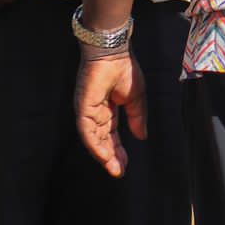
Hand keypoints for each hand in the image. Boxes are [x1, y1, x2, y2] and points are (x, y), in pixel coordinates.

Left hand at [74, 51, 146, 177]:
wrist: (114, 53)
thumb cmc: (125, 69)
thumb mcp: (136, 98)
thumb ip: (137, 118)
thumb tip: (142, 137)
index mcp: (108, 110)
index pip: (111, 135)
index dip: (118, 150)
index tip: (124, 165)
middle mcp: (96, 114)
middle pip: (102, 140)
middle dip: (111, 157)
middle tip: (119, 171)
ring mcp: (88, 111)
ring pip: (93, 139)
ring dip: (103, 154)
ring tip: (114, 167)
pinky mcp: (83, 108)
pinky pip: (87, 131)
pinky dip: (95, 144)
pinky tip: (104, 155)